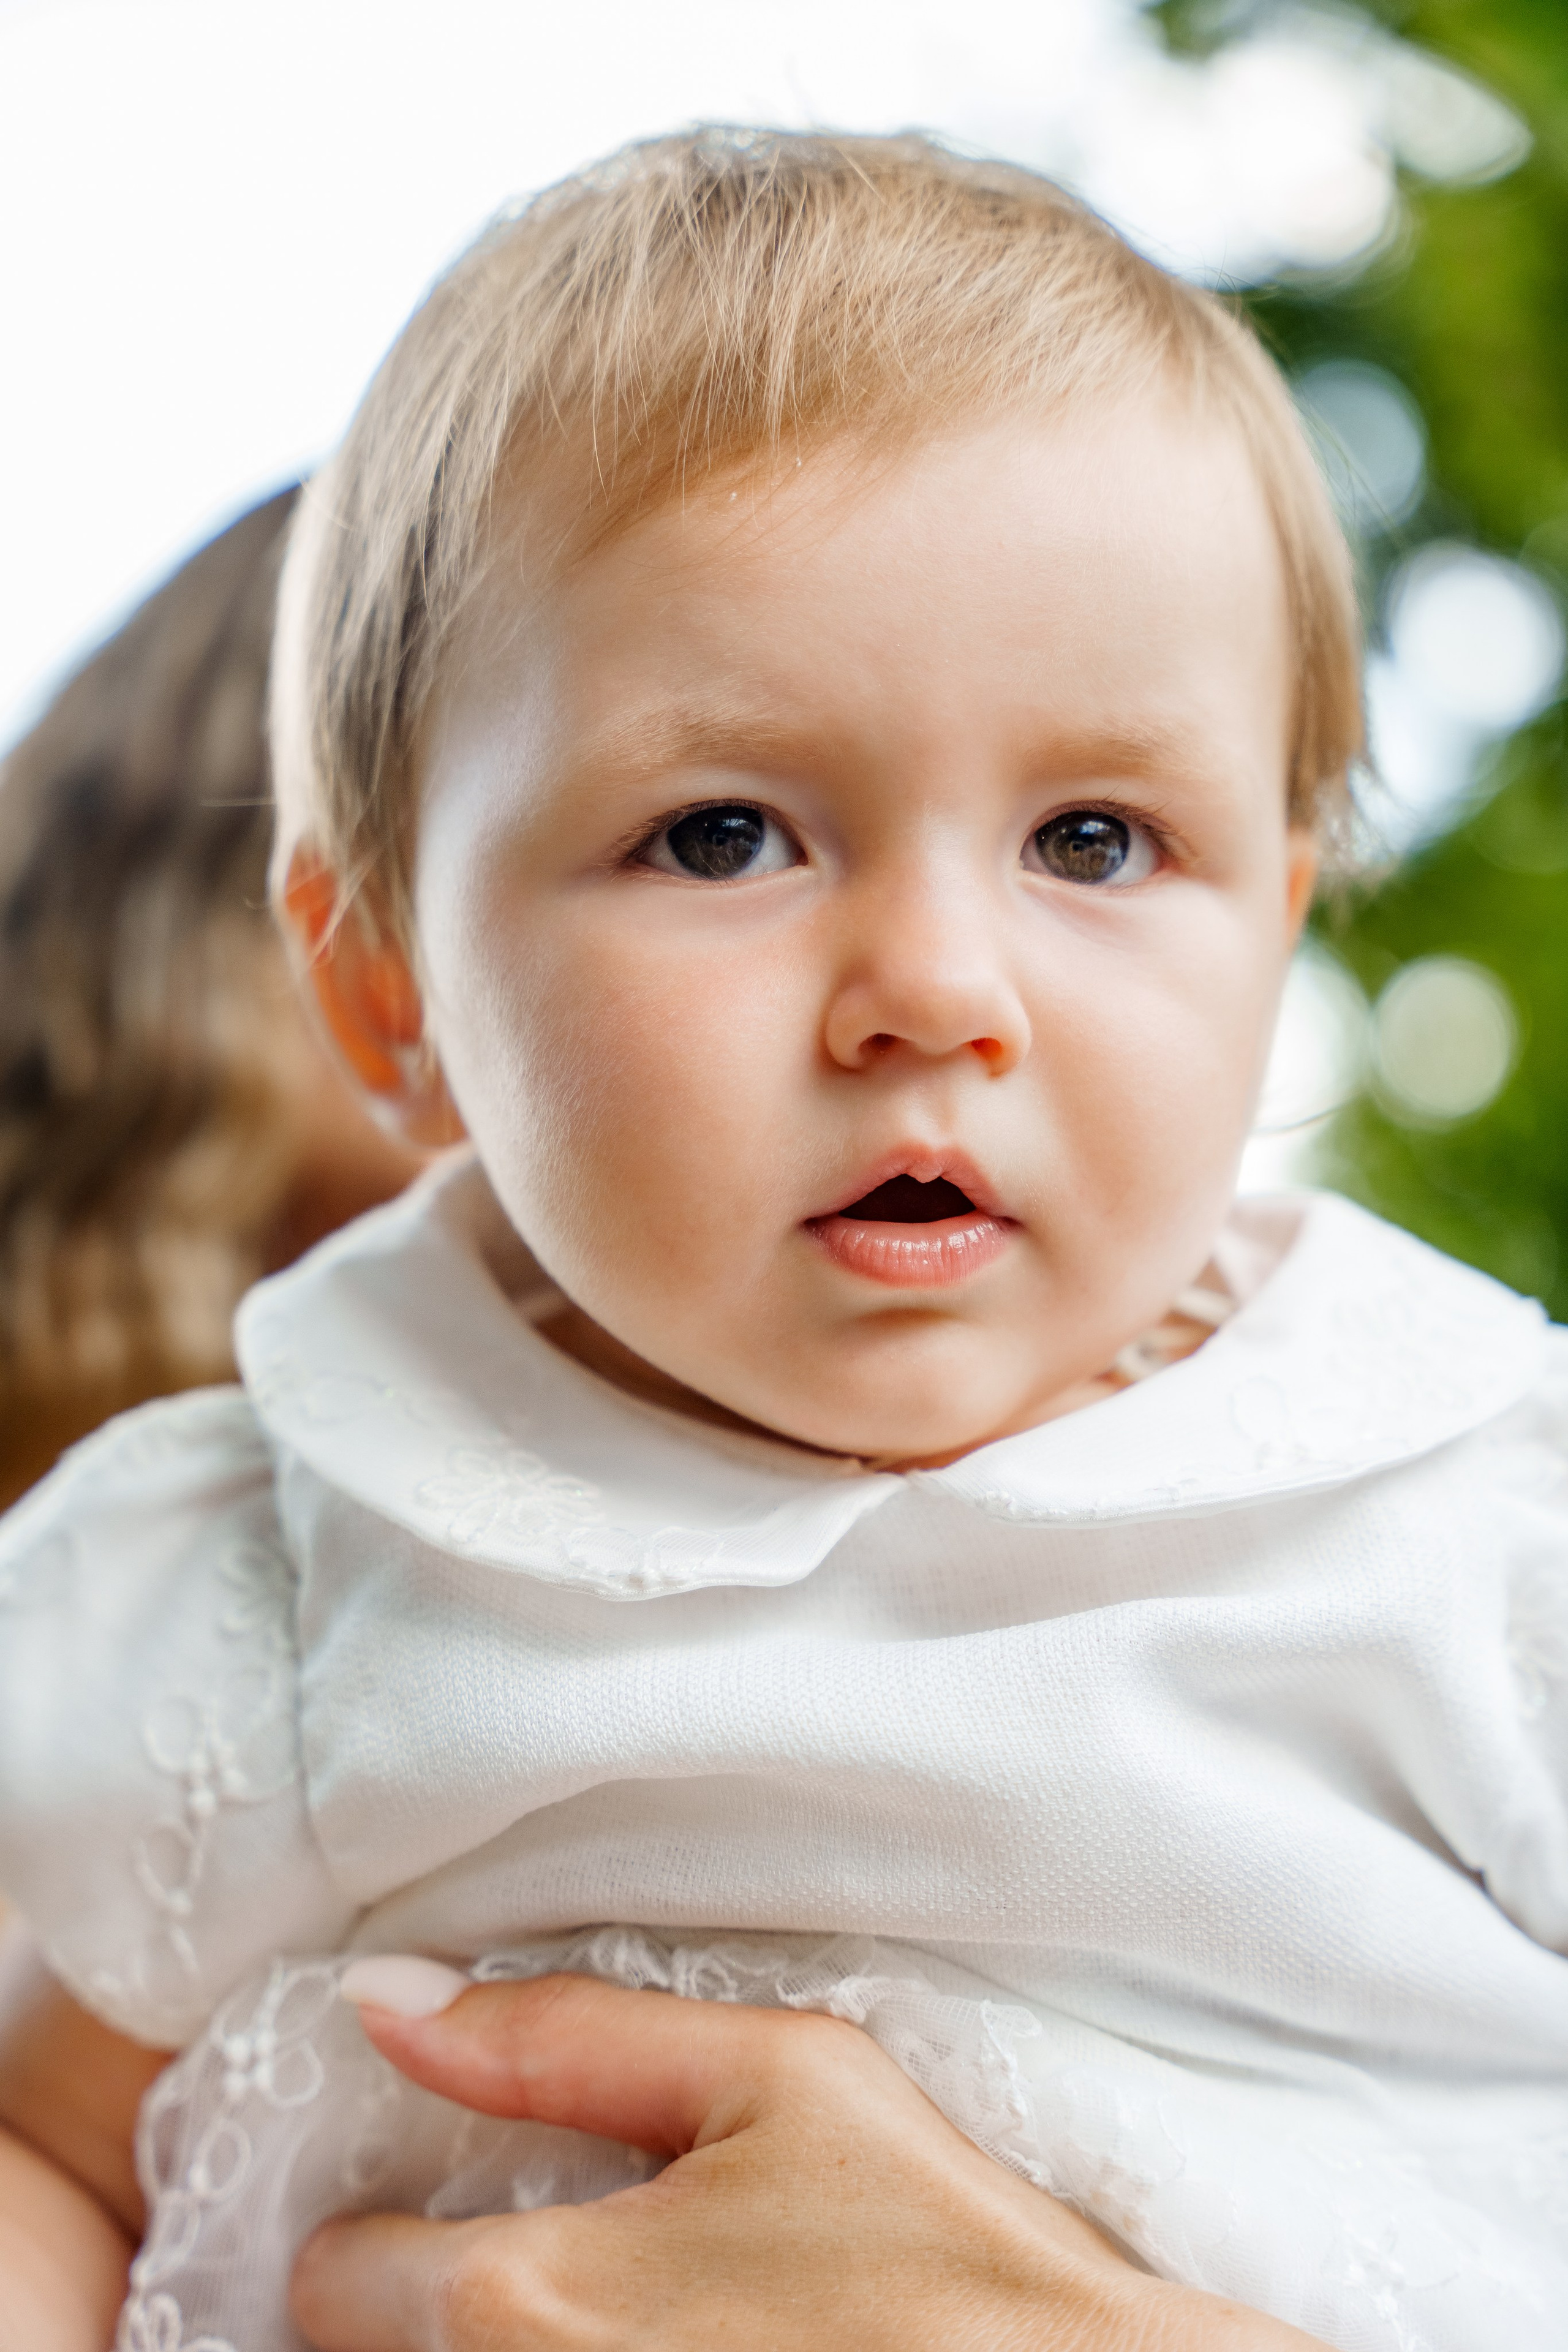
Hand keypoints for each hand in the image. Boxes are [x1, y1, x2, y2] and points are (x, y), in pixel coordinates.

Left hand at [292, 1972, 1327, 2351]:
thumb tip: (388, 1997)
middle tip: (574, 2274)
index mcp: (527, 2303)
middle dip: (443, 2311)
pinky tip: (670, 2349)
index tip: (474, 2211)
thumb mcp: (776, 2078)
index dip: (394, 2231)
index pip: (336, 2283)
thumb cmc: (943, 2255)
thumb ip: (562, 2034)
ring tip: (639, 2321)